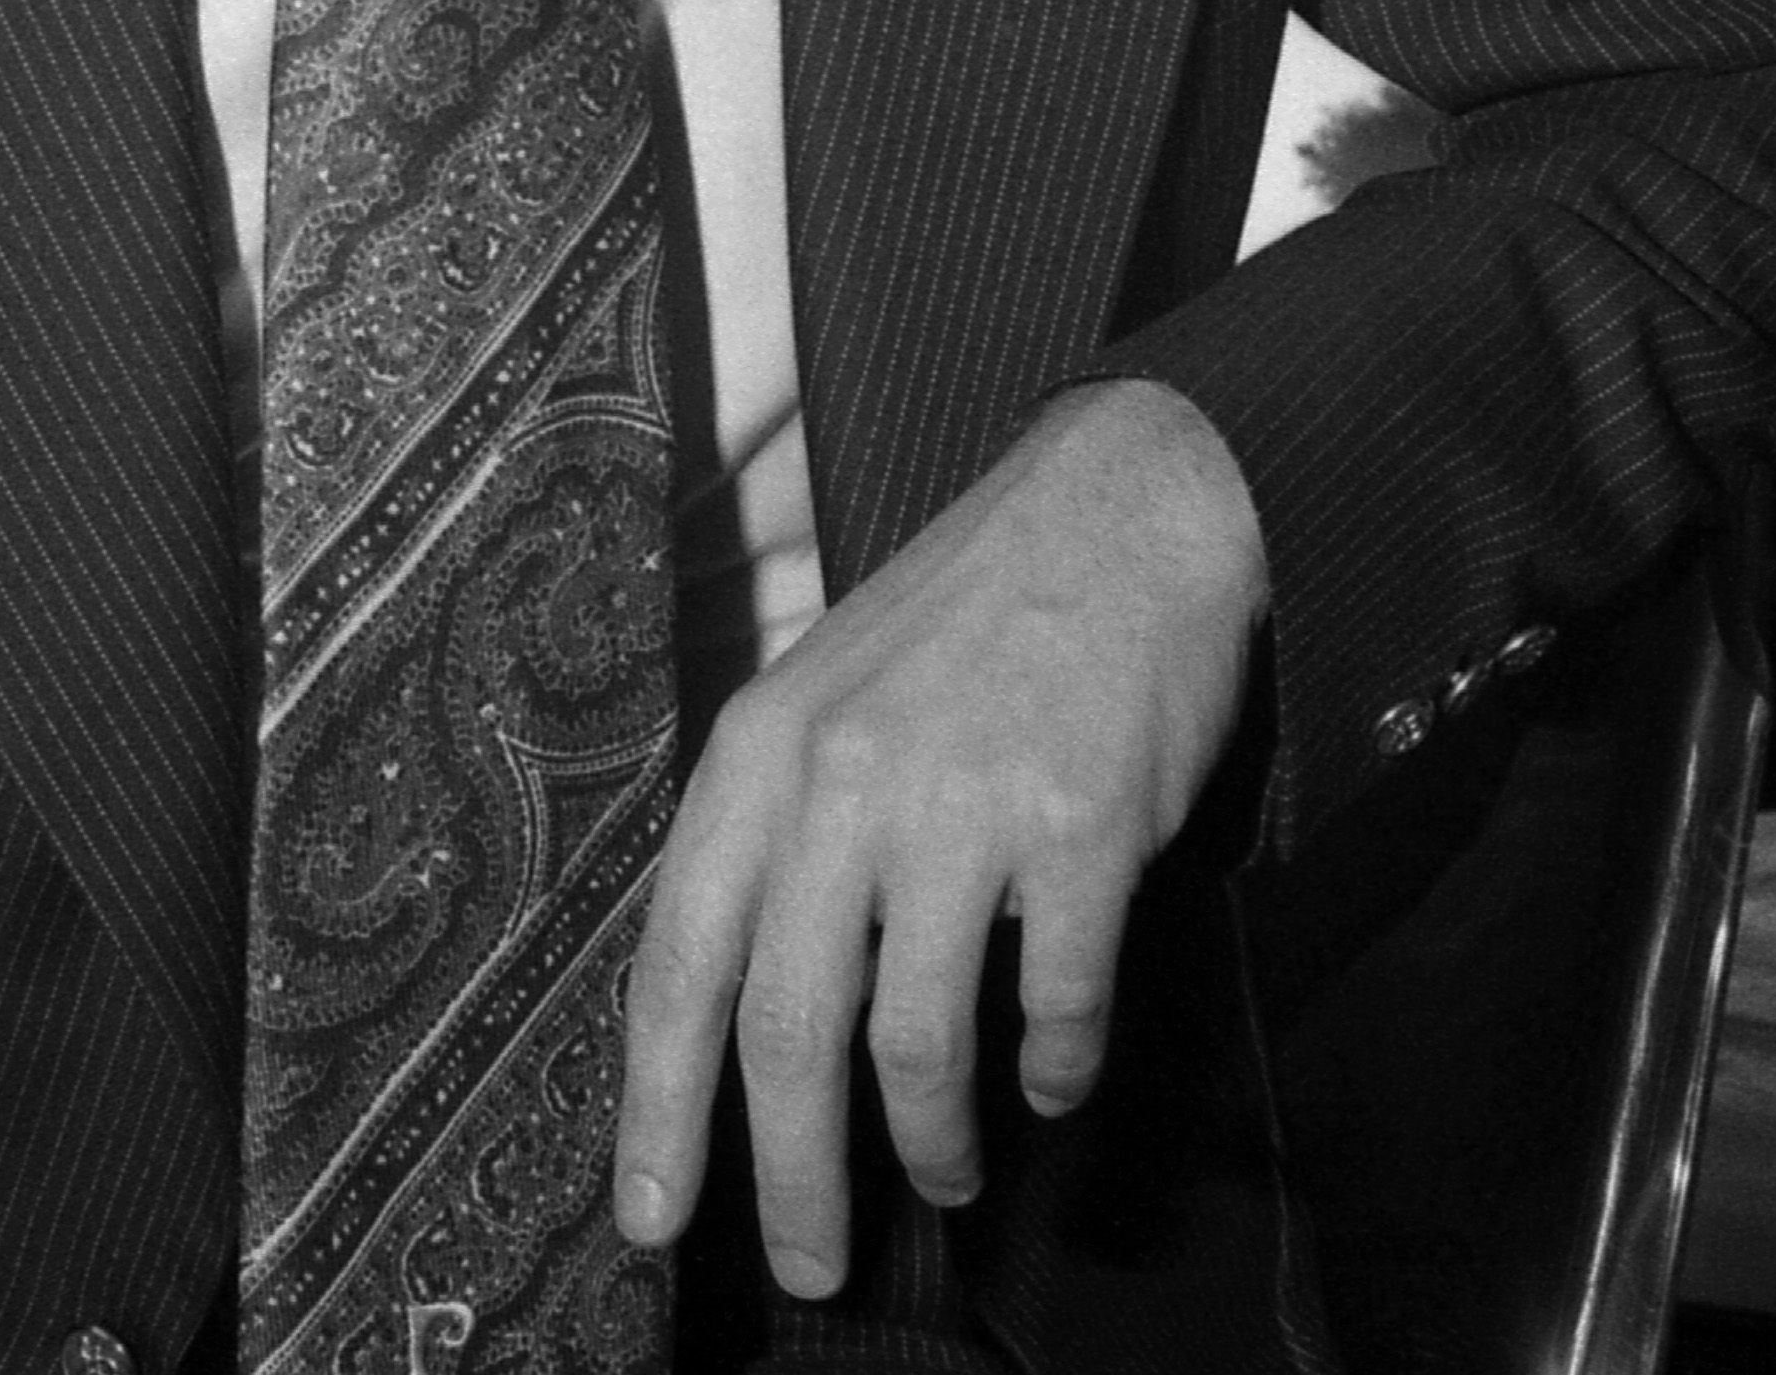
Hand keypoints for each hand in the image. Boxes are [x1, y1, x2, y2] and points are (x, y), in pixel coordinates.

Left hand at [607, 377, 1266, 1296]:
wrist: (1123, 509)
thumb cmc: (965, 621)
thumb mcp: (823, 696)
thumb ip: (777, 835)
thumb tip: (739, 1014)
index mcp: (758, 756)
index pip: (678, 964)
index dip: (658, 1112)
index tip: (652, 1222)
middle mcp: (842, 784)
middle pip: (787, 1036)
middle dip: (793, 1181)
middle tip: (810, 1266)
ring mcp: (962, 806)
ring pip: (915, 1046)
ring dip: (930, 1142)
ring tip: (947, 1178)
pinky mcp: (1078, 828)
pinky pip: (1054, 1003)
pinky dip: (1053, 1069)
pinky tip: (1054, 1084)